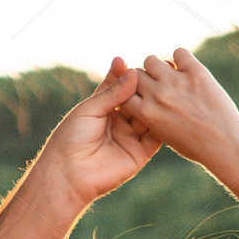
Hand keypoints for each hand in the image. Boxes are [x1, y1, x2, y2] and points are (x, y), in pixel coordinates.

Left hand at [36, 58, 162, 208]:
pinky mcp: (139, 154)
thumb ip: (112, 91)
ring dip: (156, 105)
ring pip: (149, 117)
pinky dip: (163, 125)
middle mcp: (118, 123)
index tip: (140, 64)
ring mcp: (130, 138)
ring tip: (166, 90)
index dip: (130, 76)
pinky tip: (169, 111)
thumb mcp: (90, 109)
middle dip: (147, 90)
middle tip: (159, 76)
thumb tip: (133, 72)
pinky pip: (156, 138)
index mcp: (103, 110)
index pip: (121, 88)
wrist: (68, 174)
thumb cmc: (71, 139)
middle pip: (138, 101)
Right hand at [116, 48, 238, 178]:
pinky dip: (181, 59)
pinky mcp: (196, 72)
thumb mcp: (164, 135)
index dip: (131, 93)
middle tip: (156, 85)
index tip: (139, 95)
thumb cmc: (194, 145)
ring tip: (171, 76)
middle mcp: (158, 95)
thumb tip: (143, 94)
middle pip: (136, 74)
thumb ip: (150, 115)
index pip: (124, 93)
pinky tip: (187, 69)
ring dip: (159, 66)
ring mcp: (177, 82)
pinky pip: (179, 52)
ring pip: (152, 60)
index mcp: (147, 114)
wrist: (225, 145)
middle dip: (143, 79)